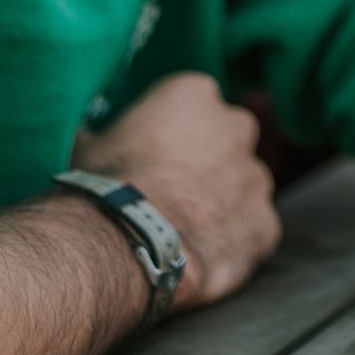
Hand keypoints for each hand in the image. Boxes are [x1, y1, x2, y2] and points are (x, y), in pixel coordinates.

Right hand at [74, 73, 281, 310]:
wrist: (125, 247)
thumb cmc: (103, 189)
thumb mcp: (89, 145)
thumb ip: (106, 135)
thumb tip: (89, 138)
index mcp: (195, 94)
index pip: (189, 105)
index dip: (169, 135)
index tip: (150, 158)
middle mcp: (237, 127)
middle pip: (224, 141)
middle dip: (205, 163)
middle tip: (171, 194)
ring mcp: (256, 178)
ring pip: (242, 188)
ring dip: (221, 205)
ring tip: (182, 234)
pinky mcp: (265, 226)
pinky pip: (252, 233)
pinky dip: (233, 246)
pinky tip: (200, 260)